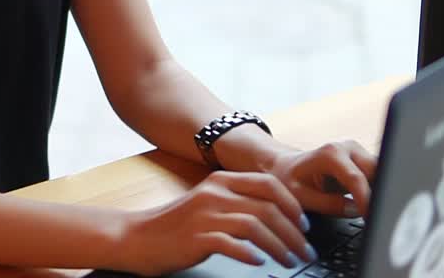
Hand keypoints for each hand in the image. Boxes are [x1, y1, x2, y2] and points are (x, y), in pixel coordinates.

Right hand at [115, 171, 318, 276]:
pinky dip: (251, 254)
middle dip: (293, 233)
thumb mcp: (208, 203)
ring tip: (289, 261)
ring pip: (256, 226)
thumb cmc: (176, 225)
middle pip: (268, 208)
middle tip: (305, 250)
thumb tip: (277, 214)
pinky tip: (259, 262)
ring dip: (279, 246)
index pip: (269, 184)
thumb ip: (237, 202)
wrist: (139, 237)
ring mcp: (205, 215)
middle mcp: (215, 193)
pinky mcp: (197, 237)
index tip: (305, 225)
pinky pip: (233, 244)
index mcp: (220, 180)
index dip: (293, 204)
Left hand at [266, 140, 377, 216]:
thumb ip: (328, 204)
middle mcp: (347, 148)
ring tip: (374, 212)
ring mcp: (357, 152)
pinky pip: (377, 175)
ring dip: (380, 191)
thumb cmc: (289, 179)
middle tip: (376, 218)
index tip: (370, 217)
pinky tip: (372, 204)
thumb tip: (356, 210)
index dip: (366, 200)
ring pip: (381, 171)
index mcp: (330, 153)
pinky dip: (377, 189)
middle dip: (378, 194)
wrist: (286, 165)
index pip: (356, 178)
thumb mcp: (301, 196)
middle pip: (376, 171)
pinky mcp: (363, 160)